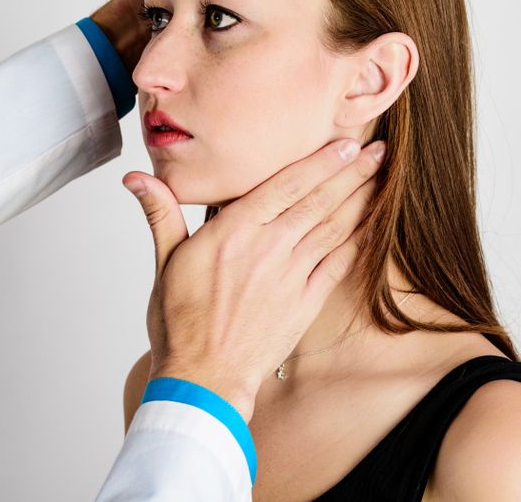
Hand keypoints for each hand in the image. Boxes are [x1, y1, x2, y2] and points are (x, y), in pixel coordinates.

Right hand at [123, 139, 386, 420]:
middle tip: (379, 150)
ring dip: (362, 200)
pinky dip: (359, 242)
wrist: (204, 378)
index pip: (286, 184)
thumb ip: (160, 213)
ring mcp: (292, 276)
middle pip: (319, 200)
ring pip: (335, 228)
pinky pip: (339, 264)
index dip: (320, 161)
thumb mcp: (165, 262)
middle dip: (352, 172)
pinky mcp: (306, 303)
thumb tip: (136, 177)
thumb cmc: (180, 323)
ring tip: (383, 178)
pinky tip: (372, 226)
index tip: (344, 142)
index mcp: (235, 231)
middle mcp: (269, 247)